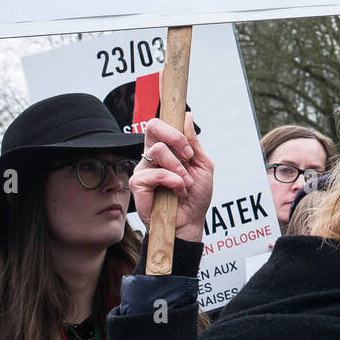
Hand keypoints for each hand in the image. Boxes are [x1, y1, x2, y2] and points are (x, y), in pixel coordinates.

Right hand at [130, 113, 213, 240]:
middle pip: (153, 127)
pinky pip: (154, 173)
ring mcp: (143, 169)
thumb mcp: (203, 166)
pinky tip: (177, 191)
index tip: (189, 145)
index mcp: (166, 150)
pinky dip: (172, 181)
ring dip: (179, 168)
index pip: (159, 125)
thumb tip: (186, 116)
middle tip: (188, 157)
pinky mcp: (137, 185)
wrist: (192, 222)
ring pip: (157, 150)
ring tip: (185, 183)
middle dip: (176, 138)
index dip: (172, 125)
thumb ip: (193, 143)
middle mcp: (151, 156)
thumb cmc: (196, 196)